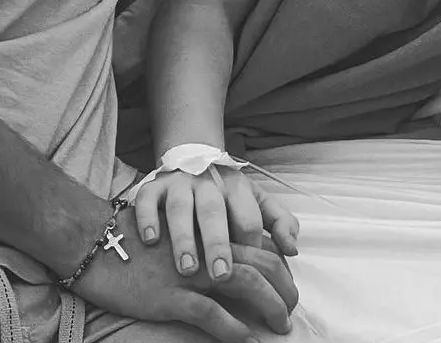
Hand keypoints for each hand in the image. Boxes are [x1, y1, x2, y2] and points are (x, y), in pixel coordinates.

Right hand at [73, 206, 297, 342]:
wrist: (92, 242)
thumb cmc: (134, 239)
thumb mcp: (175, 231)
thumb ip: (203, 242)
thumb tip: (229, 264)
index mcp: (209, 228)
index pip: (257, 244)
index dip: (279, 266)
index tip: (288, 286)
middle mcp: (205, 244)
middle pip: (259, 261)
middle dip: (283, 287)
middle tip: (292, 309)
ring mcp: (189, 269)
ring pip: (244, 282)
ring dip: (269, 305)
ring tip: (281, 323)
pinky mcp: (170, 294)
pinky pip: (211, 313)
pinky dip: (233, 328)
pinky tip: (248, 339)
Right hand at [134, 168, 299, 285]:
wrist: (186, 162)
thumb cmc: (223, 198)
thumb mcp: (254, 201)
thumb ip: (278, 221)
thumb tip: (293, 250)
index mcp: (236, 186)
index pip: (248, 217)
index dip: (252, 247)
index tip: (251, 278)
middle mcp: (206, 183)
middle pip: (214, 212)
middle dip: (218, 243)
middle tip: (221, 275)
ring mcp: (178, 185)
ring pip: (181, 209)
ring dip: (184, 238)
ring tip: (187, 268)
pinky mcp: (152, 188)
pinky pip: (147, 201)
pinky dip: (149, 219)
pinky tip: (152, 241)